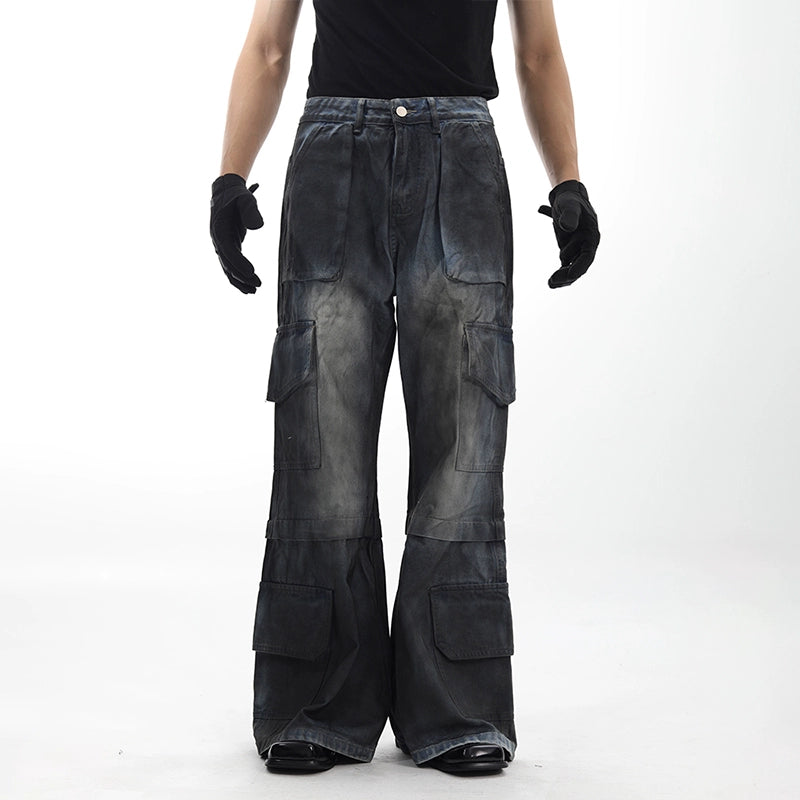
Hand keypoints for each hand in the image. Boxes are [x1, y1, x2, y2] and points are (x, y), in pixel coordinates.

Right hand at [210, 173, 263, 293]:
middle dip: (241, 276)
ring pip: (228, 268)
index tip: (252, 272)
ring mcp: (222, 245)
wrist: (227, 191)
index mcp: (219, 229)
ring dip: (240, 281)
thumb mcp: (246, 199)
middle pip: (227, 263)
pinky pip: (231, 265)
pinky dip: (238, 276)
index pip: (228, 250)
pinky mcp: (228, 246)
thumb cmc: (237, 195)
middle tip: (258, 286)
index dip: (239, 262)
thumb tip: (258, 227)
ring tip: (254, 291)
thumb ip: (251, 211)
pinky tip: (248, 287)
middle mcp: (218, 240)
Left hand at [537, 179, 599, 288]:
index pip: (587, 257)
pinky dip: (559, 273)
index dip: (579, 267)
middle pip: (580, 266)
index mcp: (591, 236)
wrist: (566, 197)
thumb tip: (568, 227)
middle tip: (552, 282)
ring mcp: (578, 248)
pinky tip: (551, 281)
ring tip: (550, 283)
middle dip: (568, 276)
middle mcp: (587, 245)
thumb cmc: (569, 200)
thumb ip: (569, 215)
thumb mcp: (569, 205)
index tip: (569, 276)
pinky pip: (566, 265)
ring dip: (562, 277)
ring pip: (572, 268)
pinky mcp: (570, 249)